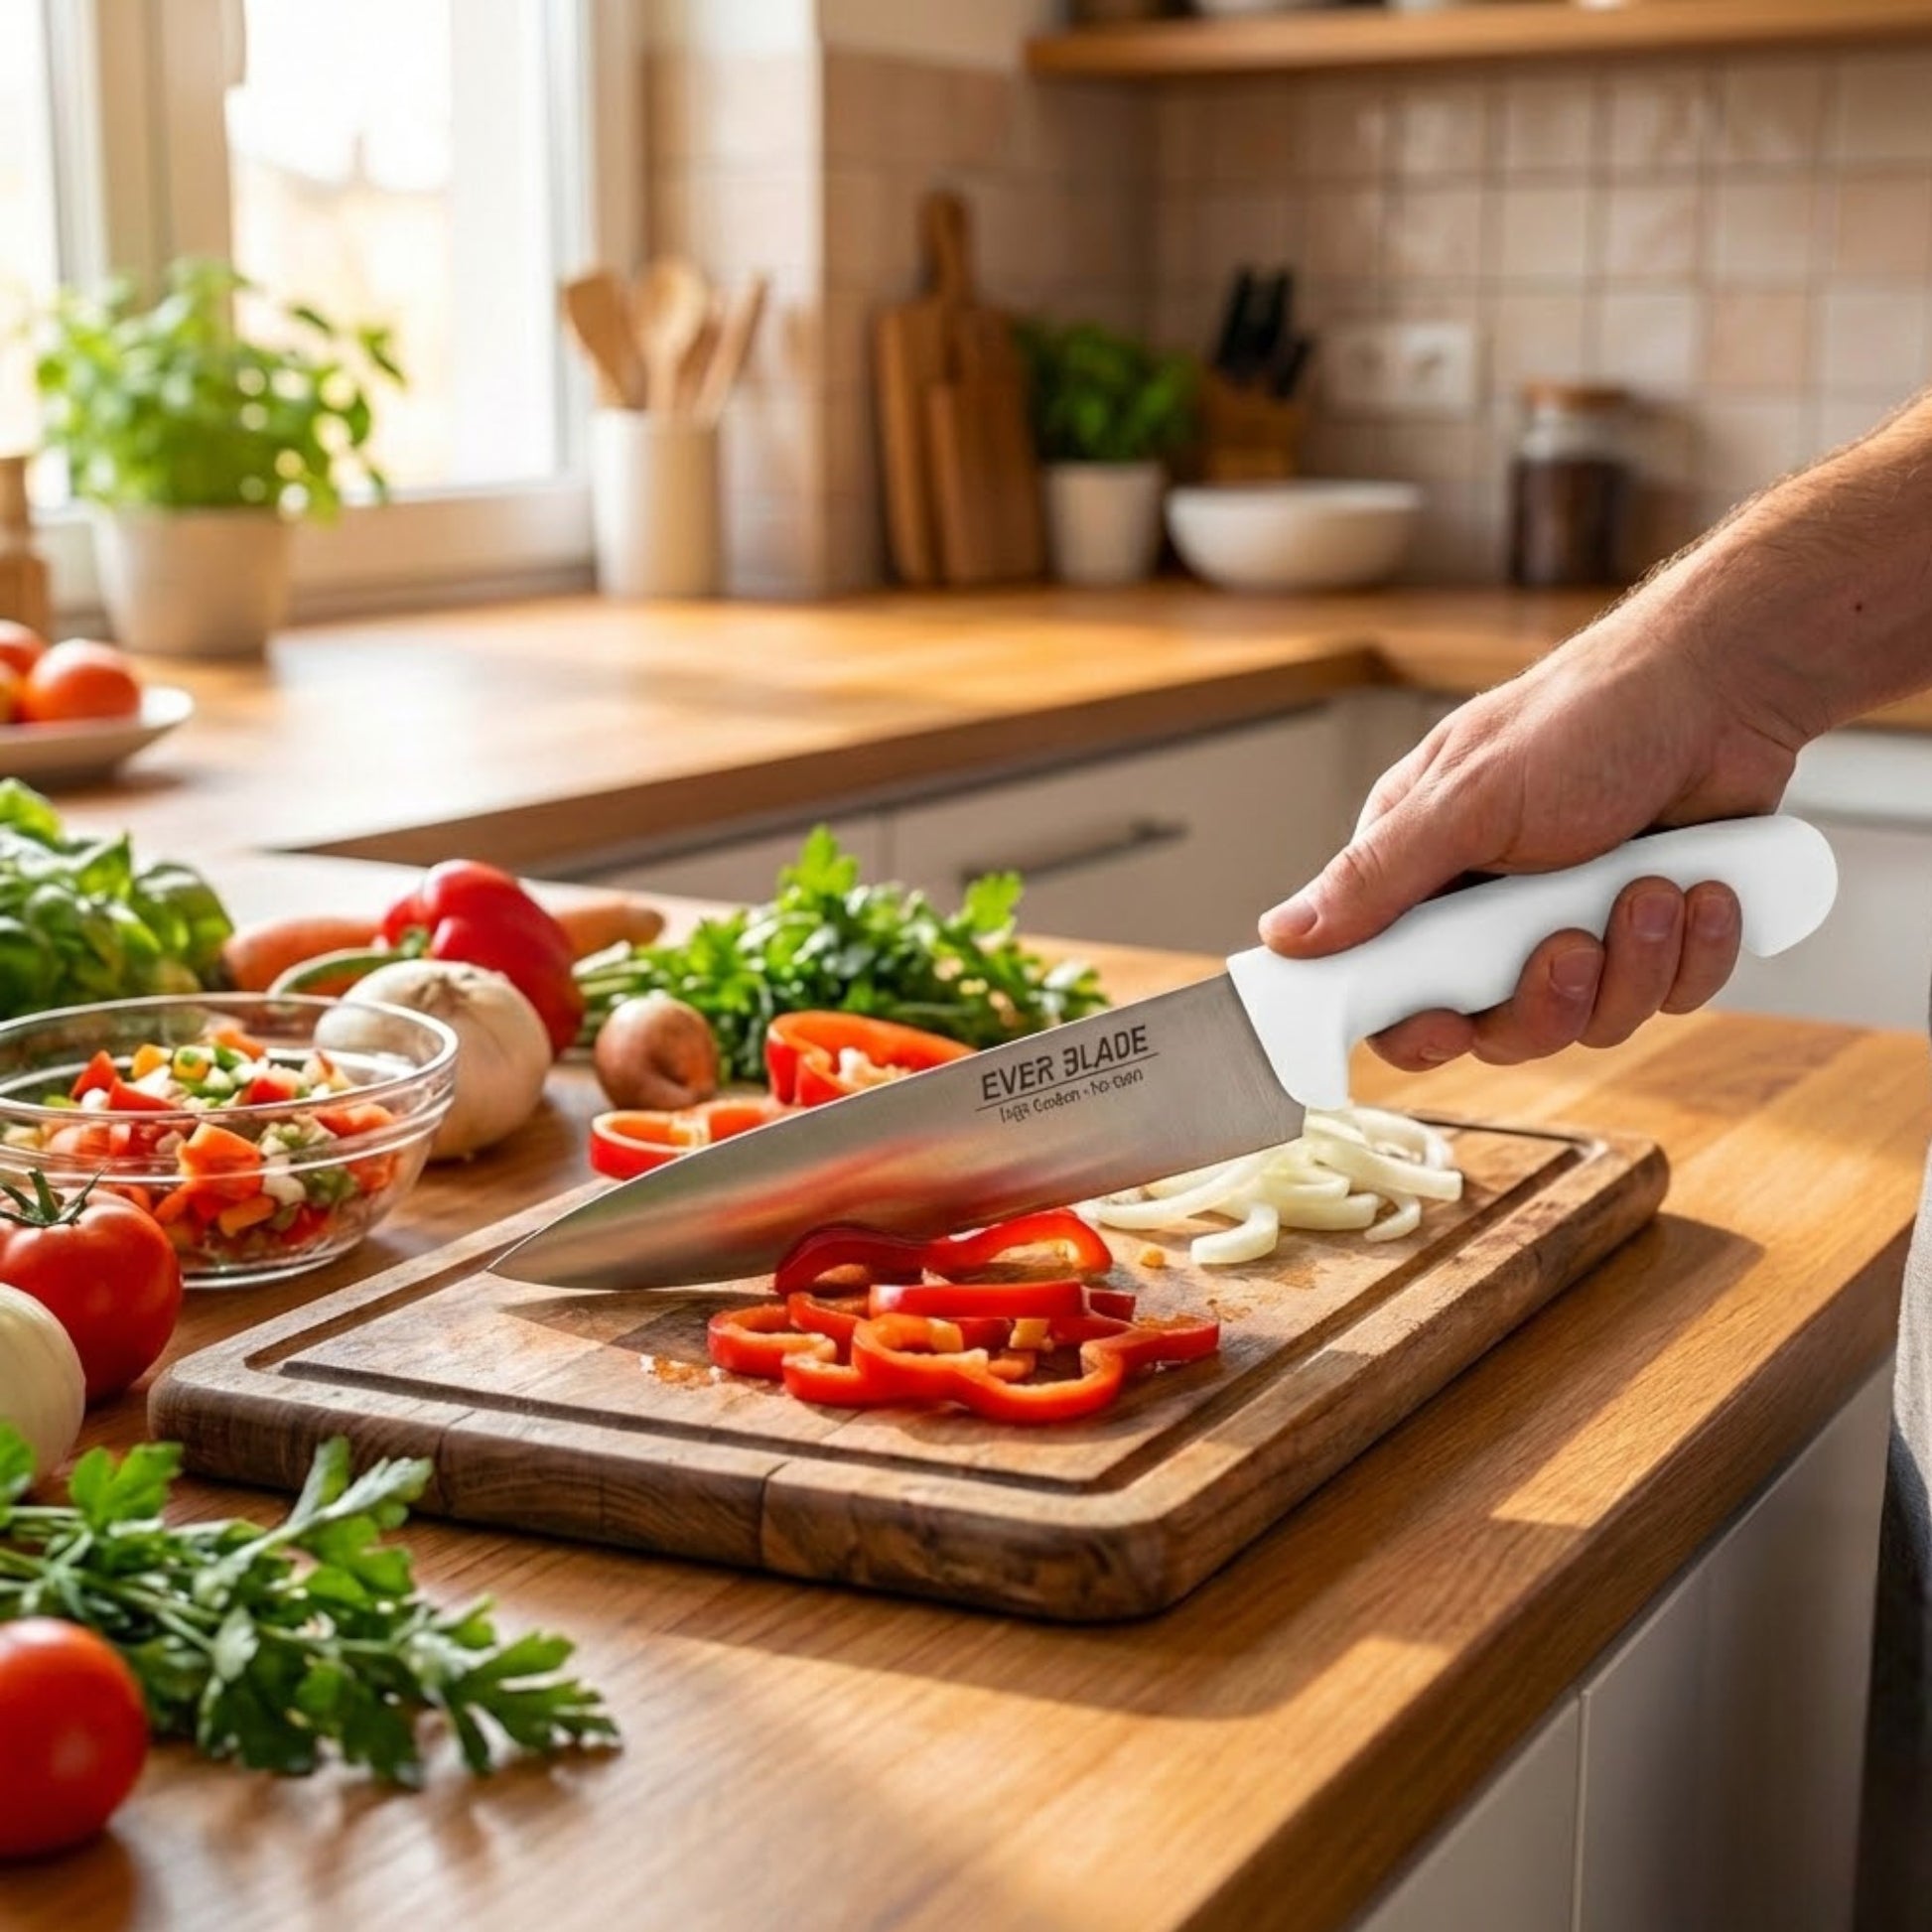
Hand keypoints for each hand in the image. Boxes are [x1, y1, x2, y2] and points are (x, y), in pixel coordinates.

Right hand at [1259, 613, 1804, 1070]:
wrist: (1721, 690)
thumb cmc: (1586, 718)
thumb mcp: (1465, 801)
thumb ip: (1375, 878)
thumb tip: (1283, 935)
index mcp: (1425, 878)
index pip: (1389, 992)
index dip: (1418, 1028)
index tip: (1448, 1025)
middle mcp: (1492, 916)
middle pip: (1498, 1031)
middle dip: (1547, 1000)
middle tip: (1572, 946)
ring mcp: (1575, 931)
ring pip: (1589, 1023)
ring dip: (1634, 964)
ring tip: (1653, 888)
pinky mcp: (1652, 940)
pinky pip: (1667, 1000)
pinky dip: (1692, 953)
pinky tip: (1701, 890)